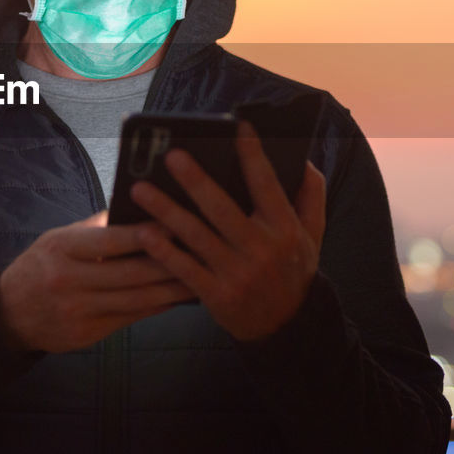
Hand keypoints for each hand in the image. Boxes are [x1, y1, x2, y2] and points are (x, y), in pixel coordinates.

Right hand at [0, 210, 196, 353]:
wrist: (10, 313)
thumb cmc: (41, 266)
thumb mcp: (58, 238)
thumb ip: (95, 227)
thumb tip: (137, 209)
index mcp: (61, 250)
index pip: (110, 241)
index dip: (145, 234)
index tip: (175, 223)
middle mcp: (69, 282)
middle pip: (130, 274)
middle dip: (170, 263)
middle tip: (202, 251)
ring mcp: (78, 312)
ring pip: (136, 300)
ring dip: (172, 289)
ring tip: (200, 274)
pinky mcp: (88, 335)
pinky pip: (131, 318)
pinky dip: (157, 306)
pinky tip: (177, 297)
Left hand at [130, 121, 326, 341]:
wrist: (289, 326)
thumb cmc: (293, 269)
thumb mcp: (313, 234)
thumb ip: (311, 196)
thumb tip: (301, 159)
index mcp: (285, 228)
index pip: (267, 185)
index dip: (253, 155)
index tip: (237, 126)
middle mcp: (262, 248)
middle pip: (223, 209)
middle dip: (196, 180)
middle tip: (171, 155)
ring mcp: (238, 273)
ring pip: (197, 236)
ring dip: (167, 211)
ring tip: (140, 188)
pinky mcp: (217, 295)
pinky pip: (185, 269)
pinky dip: (164, 251)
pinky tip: (143, 232)